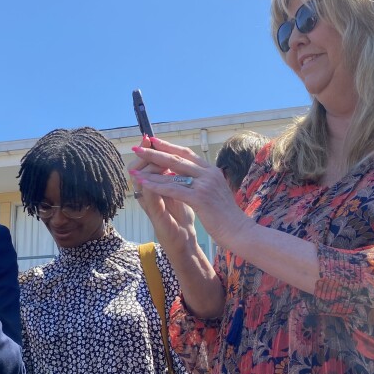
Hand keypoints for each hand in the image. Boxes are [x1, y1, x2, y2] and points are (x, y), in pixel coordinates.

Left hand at [130, 136, 248, 246]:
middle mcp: (209, 173)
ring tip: (134, 166)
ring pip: (172, 173)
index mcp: (212, 171)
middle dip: (154, 152)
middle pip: (177, 158)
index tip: (153, 141)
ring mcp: (205, 185)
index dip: (168, 147)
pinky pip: (173, 189)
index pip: (186, 154)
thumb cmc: (227, 216)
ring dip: (150, 169)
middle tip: (137, 147)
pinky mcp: (200, 198)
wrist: (240, 231)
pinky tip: (143, 183)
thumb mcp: (216, 192)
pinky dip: (156, 185)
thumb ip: (204, 181)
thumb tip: (191, 173)